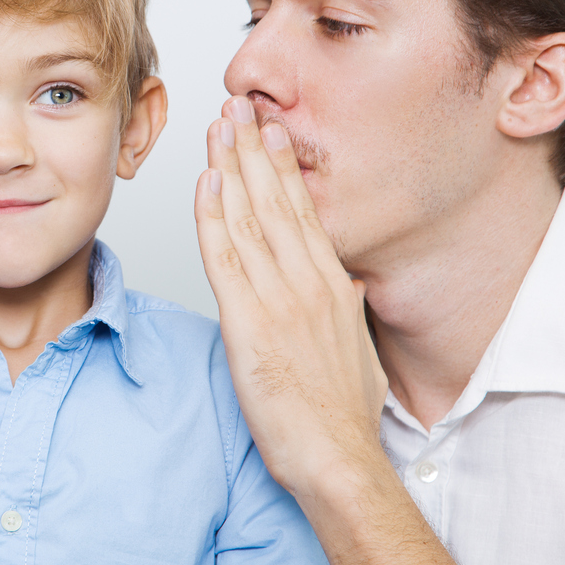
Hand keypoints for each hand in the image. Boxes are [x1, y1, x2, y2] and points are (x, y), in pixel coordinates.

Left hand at [194, 96, 387, 495]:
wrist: (339, 458)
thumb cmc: (343, 416)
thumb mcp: (357, 352)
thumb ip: (346, 311)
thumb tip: (345, 286)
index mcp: (333, 286)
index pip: (303, 211)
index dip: (282, 167)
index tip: (269, 131)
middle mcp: (308, 283)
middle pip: (275, 201)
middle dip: (253, 149)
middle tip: (238, 106)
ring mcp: (279, 299)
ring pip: (249, 218)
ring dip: (230, 167)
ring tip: (218, 127)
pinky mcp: (249, 323)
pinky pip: (226, 258)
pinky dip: (213, 216)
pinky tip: (207, 183)